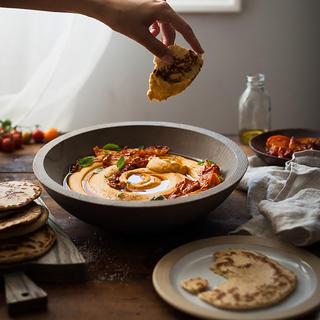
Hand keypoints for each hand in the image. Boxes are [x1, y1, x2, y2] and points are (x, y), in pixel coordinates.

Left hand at [87, 0, 203, 59]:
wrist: (104, 3)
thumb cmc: (121, 17)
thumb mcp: (141, 36)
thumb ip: (157, 49)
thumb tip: (170, 60)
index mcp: (163, 10)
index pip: (184, 28)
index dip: (193, 41)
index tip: (199, 52)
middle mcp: (161, 5)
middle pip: (175, 27)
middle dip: (172, 42)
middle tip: (169, 56)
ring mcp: (154, 5)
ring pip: (166, 25)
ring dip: (163, 38)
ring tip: (157, 47)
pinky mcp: (147, 7)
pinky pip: (158, 21)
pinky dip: (156, 31)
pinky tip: (149, 35)